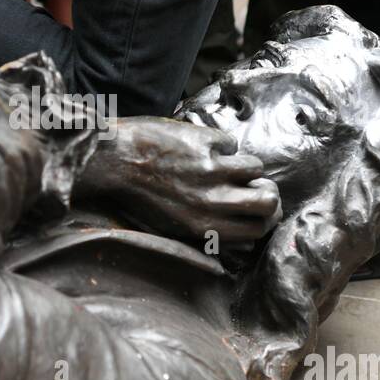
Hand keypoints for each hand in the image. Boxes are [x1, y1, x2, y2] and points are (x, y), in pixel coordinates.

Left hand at [78, 117, 280, 244]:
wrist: (111, 160)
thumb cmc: (136, 196)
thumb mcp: (170, 227)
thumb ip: (206, 232)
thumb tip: (242, 237)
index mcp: (202, 227)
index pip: (256, 230)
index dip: (266, 218)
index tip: (263, 208)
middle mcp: (210, 202)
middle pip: (268, 201)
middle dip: (268, 191)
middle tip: (256, 184)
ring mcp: (209, 170)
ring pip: (255, 167)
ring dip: (246, 164)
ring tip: (226, 162)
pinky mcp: (203, 143)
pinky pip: (230, 143)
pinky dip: (222, 143)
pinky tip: (202, 145)